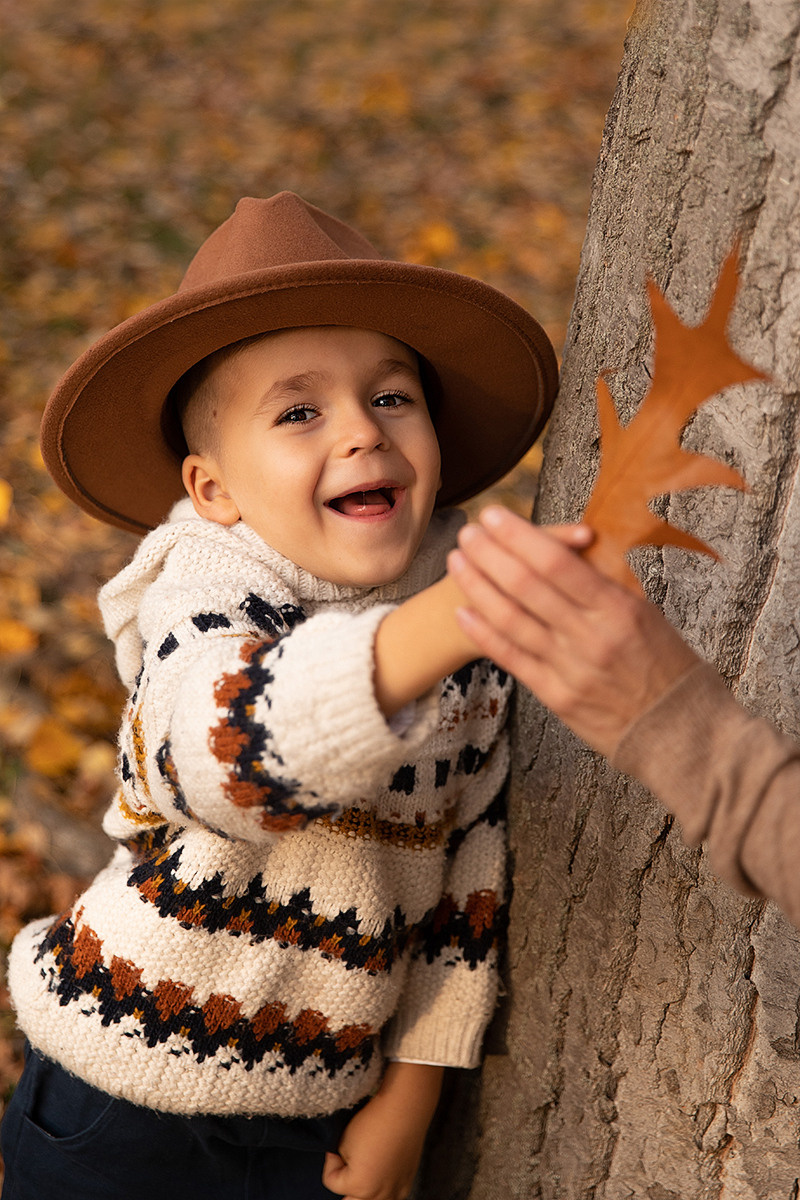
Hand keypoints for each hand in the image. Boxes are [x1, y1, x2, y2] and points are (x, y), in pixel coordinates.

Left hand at [322, 1062, 442, 1199]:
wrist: (404, 1109)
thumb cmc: (374, 1122)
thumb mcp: (343, 1142)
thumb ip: (339, 1162)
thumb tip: (343, 1166)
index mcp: (360, 1186)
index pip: (332, 1183)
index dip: (331, 1161)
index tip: (336, 1147)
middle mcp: (379, 1195)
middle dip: (345, 1184)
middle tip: (346, 1166)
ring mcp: (396, 1191)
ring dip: (363, 1191)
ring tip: (363, 1170)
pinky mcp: (407, 1183)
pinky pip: (389, 1195)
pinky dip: (382, 1189)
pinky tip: (381, 1173)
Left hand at [447, 506, 698, 757]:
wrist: (682, 734)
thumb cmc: (668, 667)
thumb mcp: (648, 616)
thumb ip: (604, 588)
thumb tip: (568, 550)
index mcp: (618, 608)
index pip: (559, 563)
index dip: (520, 536)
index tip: (494, 515)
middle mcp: (592, 636)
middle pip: (528, 586)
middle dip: (491, 554)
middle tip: (467, 530)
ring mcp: (571, 669)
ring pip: (513, 619)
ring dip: (478, 587)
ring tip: (457, 561)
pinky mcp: (558, 697)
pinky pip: (514, 659)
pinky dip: (485, 633)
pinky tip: (462, 611)